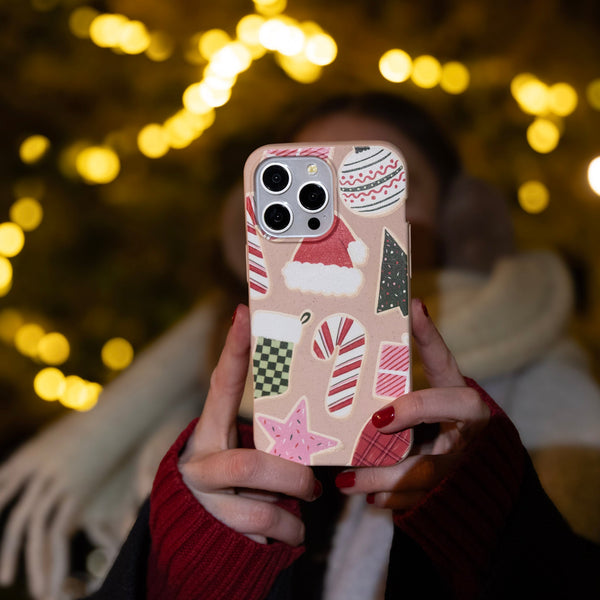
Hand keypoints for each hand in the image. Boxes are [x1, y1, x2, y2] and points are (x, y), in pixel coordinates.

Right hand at [178, 304, 320, 545]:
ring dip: (293, 515)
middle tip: (314, 485)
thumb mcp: (248, 452)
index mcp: (210, 432)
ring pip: (263, 510)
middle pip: (250, 466)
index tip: (244, 312)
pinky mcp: (216, 533)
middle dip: (292, 478)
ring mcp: (205, 500)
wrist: (197, 535)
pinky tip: (287, 532)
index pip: (221, 386)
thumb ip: (271, 436)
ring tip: (303, 511)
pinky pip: (267, 537)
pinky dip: (288, 536)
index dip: (233, 351)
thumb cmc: (238, 481)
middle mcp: (200, 463)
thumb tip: (321, 411)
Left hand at [335, 298, 489, 509]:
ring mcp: (457, 470)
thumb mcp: (446, 377)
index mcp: (468, 406)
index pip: (455, 400)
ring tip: (344, 481)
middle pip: (436, 453)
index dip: (420, 405)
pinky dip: (390, 501)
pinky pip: (417, 502)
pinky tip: (366, 497)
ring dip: (382, 482)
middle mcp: (466, 440)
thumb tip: (414, 303)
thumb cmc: (453, 407)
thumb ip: (430, 347)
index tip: (380, 410)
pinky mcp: (446, 493)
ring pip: (421, 482)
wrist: (480, 456)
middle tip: (361, 444)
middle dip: (397, 453)